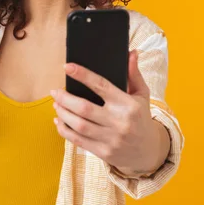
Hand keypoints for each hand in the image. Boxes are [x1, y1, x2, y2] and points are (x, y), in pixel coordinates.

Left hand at [51, 50, 160, 173]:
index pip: (102, 86)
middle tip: (54, 91)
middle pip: (84, 108)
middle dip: (65, 98)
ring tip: (56, 104)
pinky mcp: (104, 152)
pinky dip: (64, 130)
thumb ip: (134, 74)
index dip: (82, 75)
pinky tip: (58, 121)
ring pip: (79, 125)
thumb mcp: (142, 95)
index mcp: (128, 104)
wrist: (148, 151)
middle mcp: (119, 122)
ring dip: (63, 113)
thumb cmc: (141, 118)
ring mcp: (111, 139)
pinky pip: (78, 140)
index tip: (67, 67)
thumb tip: (131, 52)